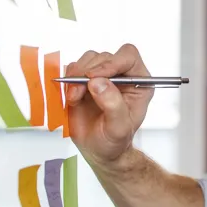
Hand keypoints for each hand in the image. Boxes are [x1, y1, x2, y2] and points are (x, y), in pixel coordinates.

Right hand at [64, 43, 153, 166]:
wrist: (98, 149)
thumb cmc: (115, 141)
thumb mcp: (119, 128)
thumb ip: (113, 105)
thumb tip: (98, 82)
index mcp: (139, 83)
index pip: (128, 57)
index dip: (111, 63)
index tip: (93, 77)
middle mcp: (122, 75)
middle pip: (105, 57)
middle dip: (88, 72)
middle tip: (78, 92)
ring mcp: (103, 76)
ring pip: (88, 59)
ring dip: (76, 76)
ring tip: (74, 98)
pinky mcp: (84, 80)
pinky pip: (74, 69)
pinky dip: (68, 80)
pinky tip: (71, 97)